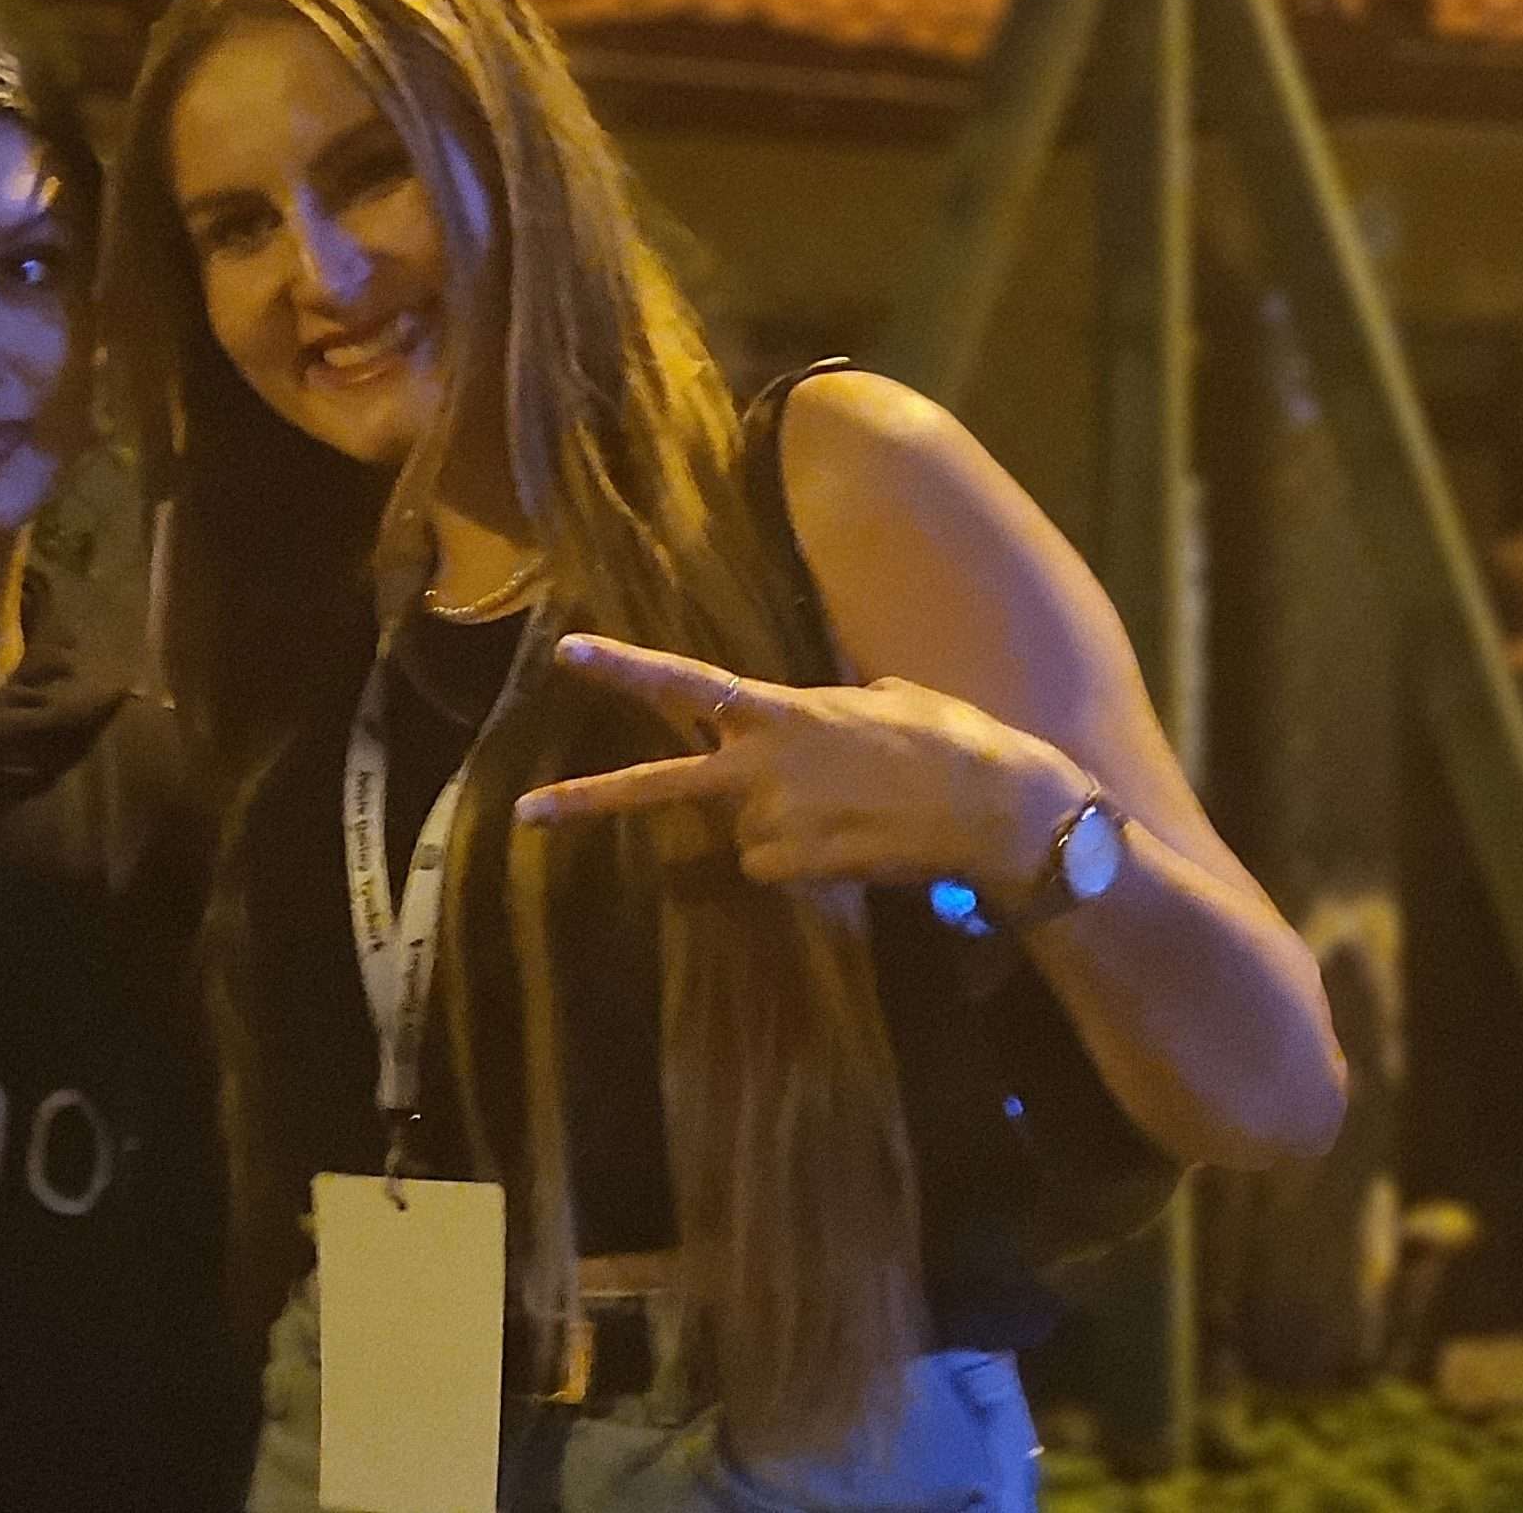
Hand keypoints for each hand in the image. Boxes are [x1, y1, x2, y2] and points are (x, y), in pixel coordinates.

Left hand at [513, 634, 1093, 898]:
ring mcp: (774, 825)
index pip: (686, 684)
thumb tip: (834, 717)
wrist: (997, 809)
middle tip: (525, 812)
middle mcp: (763, 769)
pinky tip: (855, 844)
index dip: (625, 668)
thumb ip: (832, 709)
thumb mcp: (884, 699)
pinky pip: (774, 866)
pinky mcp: (795, 871)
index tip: (569, 652)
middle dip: (587, 800)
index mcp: (782, 712)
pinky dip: (803, 860)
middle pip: (658, 787)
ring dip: (779, 827)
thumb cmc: (952, 739)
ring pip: (742, 833)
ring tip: (849, 811)